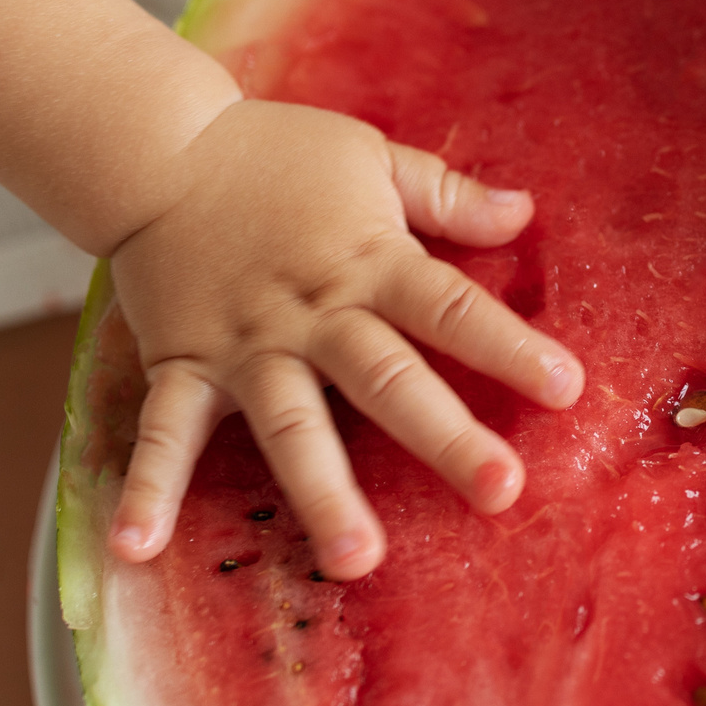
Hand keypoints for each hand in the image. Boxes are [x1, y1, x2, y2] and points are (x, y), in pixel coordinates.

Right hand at [103, 99, 583, 579]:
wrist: (153, 145)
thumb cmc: (274, 154)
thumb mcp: (372, 158)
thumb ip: (446, 194)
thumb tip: (524, 213)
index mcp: (369, 263)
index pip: (452, 309)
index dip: (510, 347)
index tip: (567, 390)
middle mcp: (313, 314)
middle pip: (389, 381)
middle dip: (446, 438)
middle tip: (500, 493)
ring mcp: (245, 347)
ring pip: (291, 426)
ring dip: (323, 493)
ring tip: (356, 560)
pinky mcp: (182, 365)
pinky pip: (164, 434)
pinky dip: (149, 489)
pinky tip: (138, 548)